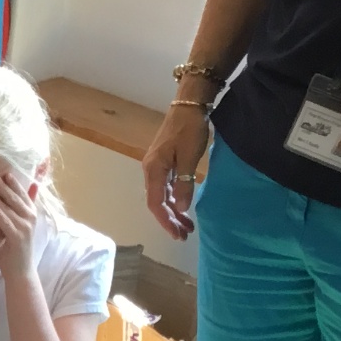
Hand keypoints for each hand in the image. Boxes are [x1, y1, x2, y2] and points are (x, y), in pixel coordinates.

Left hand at [0, 169, 40, 282]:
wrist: (21, 271)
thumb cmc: (17, 249)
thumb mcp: (20, 226)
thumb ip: (20, 210)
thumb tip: (23, 195)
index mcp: (32, 214)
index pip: (23, 194)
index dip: (14, 183)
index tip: (4, 171)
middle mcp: (31, 219)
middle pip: (16, 197)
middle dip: (4, 184)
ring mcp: (25, 227)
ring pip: (10, 206)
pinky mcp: (17, 237)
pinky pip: (5, 219)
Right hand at [142, 103, 211, 240]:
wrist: (188, 104)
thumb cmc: (189, 128)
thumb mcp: (189, 157)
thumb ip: (184, 183)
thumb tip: (180, 208)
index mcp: (153, 169)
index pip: (156, 203)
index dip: (165, 221)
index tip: (177, 234)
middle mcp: (151, 170)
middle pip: (157, 202)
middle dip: (170, 220)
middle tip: (184, 235)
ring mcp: (157, 166)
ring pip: (162, 196)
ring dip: (174, 212)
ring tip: (187, 225)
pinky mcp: (165, 162)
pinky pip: (166, 187)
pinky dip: (175, 199)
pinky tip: (183, 207)